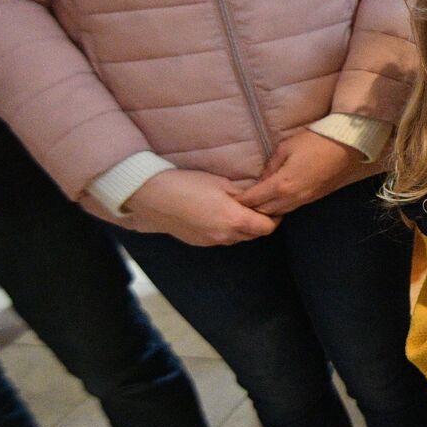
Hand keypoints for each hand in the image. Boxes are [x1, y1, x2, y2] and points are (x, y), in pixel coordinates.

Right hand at [123, 169, 278, 245]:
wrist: (152, 196)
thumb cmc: (188, 184)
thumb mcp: (221, 183)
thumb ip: (244, 194)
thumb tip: (259, 198)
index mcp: (234, 220)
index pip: (267, 227)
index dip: (274, 217)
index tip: (274, 206)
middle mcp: (225, 236)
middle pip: (254, 235)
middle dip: (260, 222)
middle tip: (259, 206)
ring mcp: (210, 242)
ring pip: (238, 238)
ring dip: (243, 228)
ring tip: (238, 210)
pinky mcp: (199, 243)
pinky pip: (221, 239)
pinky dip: (227, 230)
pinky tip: (219, 216)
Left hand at [235, 129, 372, 215]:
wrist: (346, 146)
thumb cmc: (314, 141)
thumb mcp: (286, 148)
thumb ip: (270, 166)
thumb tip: (262, 178)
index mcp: (282, 184)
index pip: (254, 199)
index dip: (240, 201)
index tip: (229, 200)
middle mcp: (292, 197)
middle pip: (265, 212)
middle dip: (250, 210)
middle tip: (238, 206)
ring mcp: (305, 200)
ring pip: (279, 213)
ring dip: (265, 211)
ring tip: (254, 206)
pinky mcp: (314, 198)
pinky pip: (291, 208)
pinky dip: (279, 208)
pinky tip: (274, 202)